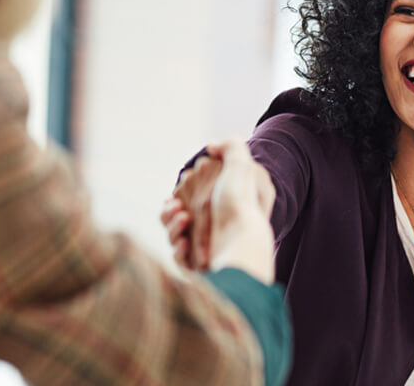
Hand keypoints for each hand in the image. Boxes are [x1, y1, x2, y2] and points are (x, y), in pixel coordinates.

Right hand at [166, 139, 275, 282]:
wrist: (241, 245)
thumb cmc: (241, 205)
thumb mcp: (242, 166)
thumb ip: (230, 147)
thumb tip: (212, 146)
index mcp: (225, 206)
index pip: (194, 197)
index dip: (182, 192)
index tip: (180, 189)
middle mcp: (216, 228)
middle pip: (178, 216)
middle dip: (171, 210)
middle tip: (177, 208)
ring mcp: (207, 248)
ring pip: (174, 235)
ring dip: (172, 226)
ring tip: (183, 219)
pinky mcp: (199, 267)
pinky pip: (179, 257)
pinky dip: (178, 249)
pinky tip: (185, 243)